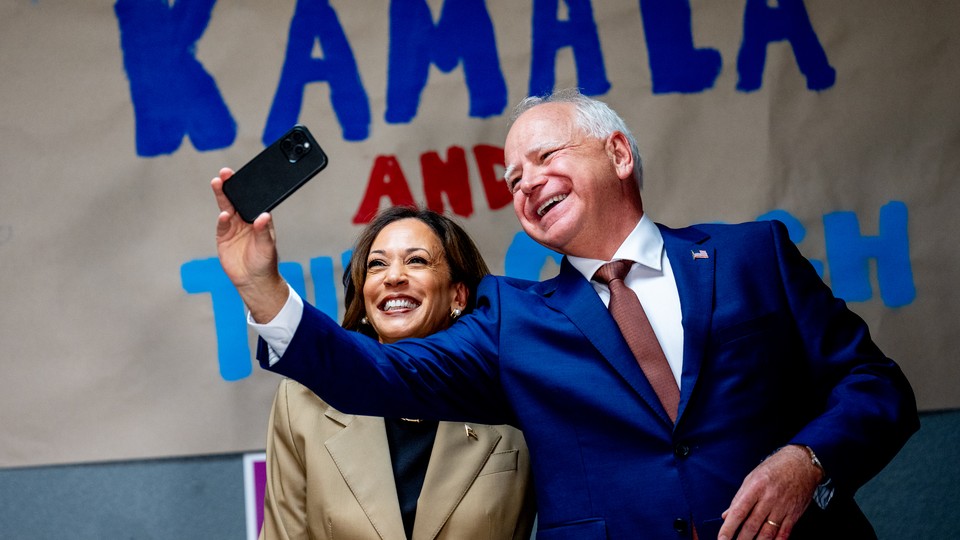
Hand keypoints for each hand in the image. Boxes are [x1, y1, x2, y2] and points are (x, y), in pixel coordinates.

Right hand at [211, 168, 287, 322]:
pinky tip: (224, 214)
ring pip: (226, 208)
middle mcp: (245, 220)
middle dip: (230, 186)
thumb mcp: (268, 246)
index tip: (242, 177)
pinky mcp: (224, 237)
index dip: (247, 188)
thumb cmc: (265, 262)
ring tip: (218, 183)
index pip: (252, 199)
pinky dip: (222, 220)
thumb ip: (264, 232)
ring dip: (222, 196)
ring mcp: (233, 227)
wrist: (253, 280)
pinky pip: (222, 226)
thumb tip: (263, 216)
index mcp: (258, 218)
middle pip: (236, 199)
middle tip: (225, 173)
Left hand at [718, 445, 822, 539]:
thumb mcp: (752, 477)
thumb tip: (726, 515)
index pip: (739, 511)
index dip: (729, 527)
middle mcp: (769, 498)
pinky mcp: (794, 514)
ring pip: (767, 532)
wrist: (802, 464)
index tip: (722, 538)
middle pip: (752, 525)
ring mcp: (783, 507)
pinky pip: (784, 533)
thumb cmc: (774, 469)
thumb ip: (738, 498)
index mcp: (755, 487)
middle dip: (741, 539)